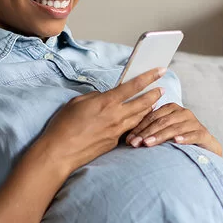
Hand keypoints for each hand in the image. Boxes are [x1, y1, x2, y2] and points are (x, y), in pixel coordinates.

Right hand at [37, 68, 166, 178]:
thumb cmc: (64, 125)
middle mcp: (116, 116)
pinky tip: (137, 120)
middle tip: (162, 89)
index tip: (160, 71)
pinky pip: (129, 129)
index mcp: (106, 102)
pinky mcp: (114, 142)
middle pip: (143, 103)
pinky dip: (136, 122)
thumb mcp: (78, 102)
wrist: (60, 152)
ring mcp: (117, 131)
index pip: (133, 86)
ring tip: (153, 104)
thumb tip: (105, 97)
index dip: (149, 77)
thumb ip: (96, 97)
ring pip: (139, 118)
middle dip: (155, 94)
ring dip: (148, 109)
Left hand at [125, 103, 221, 155]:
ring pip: (174, 128)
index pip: (152, 116)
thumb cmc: (178, 140)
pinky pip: (193, 134)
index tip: (128, 140)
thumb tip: (128, 140)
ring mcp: (194, 122)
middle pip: (161, 122)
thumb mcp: (163, 134)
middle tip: (135, 144)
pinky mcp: (203, 133)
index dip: (139, 128)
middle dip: (146, 133)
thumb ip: (149, 132)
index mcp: (171, 109)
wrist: (204, 148)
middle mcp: (183, 112)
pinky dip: (184, 138)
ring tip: (148, 143)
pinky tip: (176, 142)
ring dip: (160, 136)